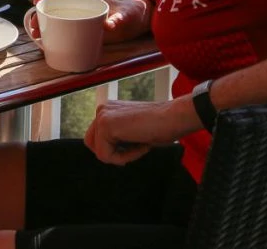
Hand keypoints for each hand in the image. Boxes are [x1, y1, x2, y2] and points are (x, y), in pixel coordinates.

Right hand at [27, 0, 150, 44]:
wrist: (140, 21)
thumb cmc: (133, 14)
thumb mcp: (126, 16)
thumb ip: (119, 20)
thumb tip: (109, 26)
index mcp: (88, 0)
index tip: (36, 2)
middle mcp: (82, 9)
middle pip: (56, 8)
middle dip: (41, 16)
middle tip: (34, 28)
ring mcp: (83, 20)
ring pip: (59, 21)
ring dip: (46, 27)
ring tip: (38, 37)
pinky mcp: (86, 31)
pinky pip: (67, 32)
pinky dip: (57, 36)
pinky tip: (51, 44)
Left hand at [84, 97, 202, 164]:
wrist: (173, 117)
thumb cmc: (160, 126)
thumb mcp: (132, 131)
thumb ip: (117, 136)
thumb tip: (107, 152)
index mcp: (108, 110)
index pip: (97, 139)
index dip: (116, 150)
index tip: (137, 143)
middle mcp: (102, 110)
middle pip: (92, 145)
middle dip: (112, 153)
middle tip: (136, 147)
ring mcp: (102, 116)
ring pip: (100, 152)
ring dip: (121, 156)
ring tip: (140, 144)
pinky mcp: (105, 126)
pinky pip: (106, 156)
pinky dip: (125, 157)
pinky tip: (140, 144)